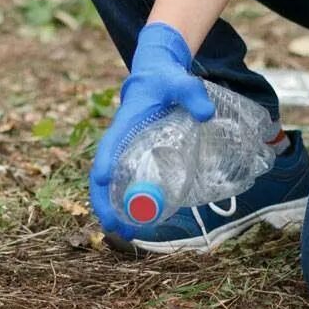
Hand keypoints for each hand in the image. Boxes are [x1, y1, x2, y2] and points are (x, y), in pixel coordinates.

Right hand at [89, 21, 214, 235]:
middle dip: (103, 200)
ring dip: (112, 207)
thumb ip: (192, 94)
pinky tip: (137, 219)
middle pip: (102, 173)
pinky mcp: (134, 156)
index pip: (109, 144)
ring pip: (110, 182)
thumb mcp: (180, 82)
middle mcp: (121, 139)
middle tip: (113, 226)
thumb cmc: (166, 80)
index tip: (102, 180)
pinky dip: (124, 201)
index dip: (104, 162)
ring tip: (124, 233)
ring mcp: (126, 149)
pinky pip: (123, 181)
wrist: (158, 74)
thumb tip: (206, 114)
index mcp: (126, 122)